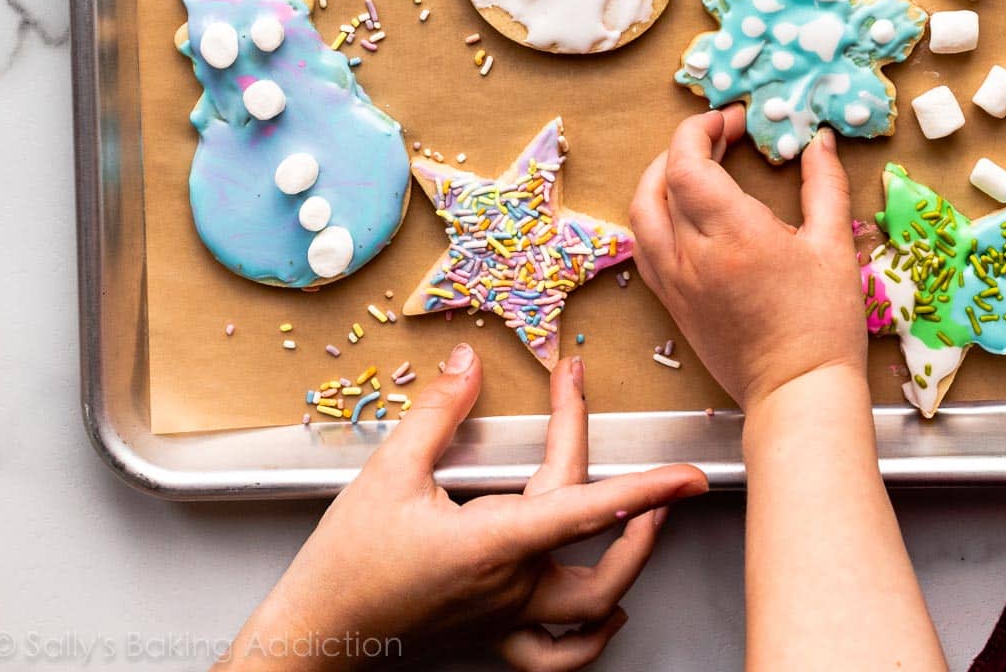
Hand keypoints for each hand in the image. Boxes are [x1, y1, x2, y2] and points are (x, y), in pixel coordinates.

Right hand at [226, 345, 706, 667]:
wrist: (318, 636)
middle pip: (589, 531)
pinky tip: (610, 612)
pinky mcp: (493, 637)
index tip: (687, 476)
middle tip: (589, 408)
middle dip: (611, 469)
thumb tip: (469, 363)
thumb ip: (437, 413)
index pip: (587, 509)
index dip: (645, 489)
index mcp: (493, 543)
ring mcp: (506, 619)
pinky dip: (595, 636)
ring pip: (594, 606)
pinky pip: (559, 654)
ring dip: (631, 560)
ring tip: (649, 518)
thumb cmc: (346, 564)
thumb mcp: (389, 470)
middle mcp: (512, 587)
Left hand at [630, 108, 867, 411]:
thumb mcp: (833, 246)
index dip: (701, 129)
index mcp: (732, 234)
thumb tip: (817, 140)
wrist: (798, 393)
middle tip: (721, 136)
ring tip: (694, 165)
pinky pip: (644, 246)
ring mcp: (675, 281)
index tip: (732, 120)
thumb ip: (824, 185)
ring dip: (660, 177)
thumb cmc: (823, 324)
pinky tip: (681, 211)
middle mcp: (692, 255)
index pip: (687, 162)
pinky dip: (654, 215)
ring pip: (641, 212)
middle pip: (661, 180)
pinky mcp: (671, 302)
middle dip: (686, 146)